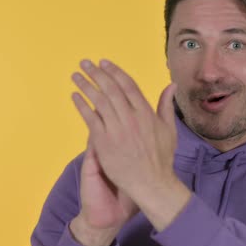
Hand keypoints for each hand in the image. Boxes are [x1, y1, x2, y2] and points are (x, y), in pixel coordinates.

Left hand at [71, 59, 190, 231]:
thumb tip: (171, 85)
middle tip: (86, 63)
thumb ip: (166, 105)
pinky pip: (90, 119)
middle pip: (111, 89)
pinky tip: (75, 96)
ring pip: (98, 101)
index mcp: (146, 112)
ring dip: (86, 86)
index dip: (115, 72)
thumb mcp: (169, 129)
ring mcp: (116, 129)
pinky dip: (82, 106)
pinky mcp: (104, 142)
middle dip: (97, 74)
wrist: (151, 183)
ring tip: (77, 75)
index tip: (104, 63)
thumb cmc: (161, 158)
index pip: (128, 85)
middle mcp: (130, 118)